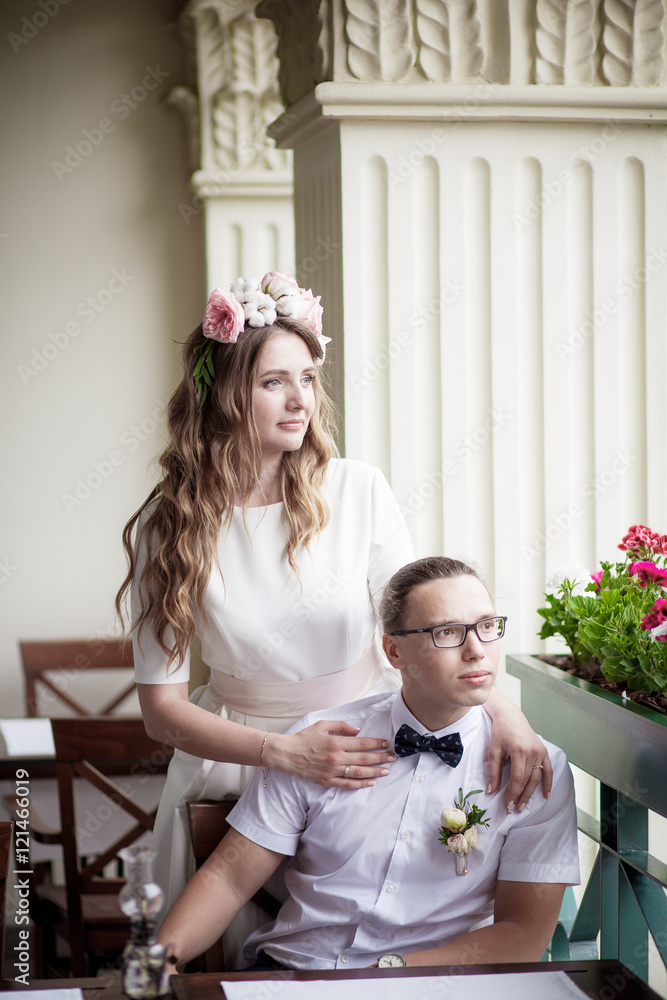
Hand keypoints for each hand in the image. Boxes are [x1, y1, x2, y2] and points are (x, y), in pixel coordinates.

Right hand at [268, 720, 395, 786]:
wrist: (287, 754)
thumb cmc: (304, 737)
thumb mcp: (322, 724)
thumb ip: (341, 726)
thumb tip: (358, 731)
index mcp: (336, 742)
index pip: (362, 743)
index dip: (376, 743)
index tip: (386, 743)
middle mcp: (336, 757)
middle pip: (364, 759)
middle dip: (381, 758)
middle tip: (393, 758)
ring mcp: (332, 771)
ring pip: (359, 773)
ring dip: (375, 772)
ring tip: (387, 771)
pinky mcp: (327, 781)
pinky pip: (347, 784)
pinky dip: (360, 784)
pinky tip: (371, 782)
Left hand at [487, 717, 552, 811]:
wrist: (510, 716)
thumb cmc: (500, 732)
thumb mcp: (493, 751)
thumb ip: (493, 771)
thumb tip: (491, 790)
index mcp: (519, 751)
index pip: (517, 779)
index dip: (513, 793)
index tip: (508, 805)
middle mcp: (533, 752)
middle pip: (528, 780)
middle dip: (521, 796)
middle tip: (514, 808)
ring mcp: (540, 751)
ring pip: (537, 777)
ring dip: (531, 793)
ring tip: (524, 805)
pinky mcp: (544, 751)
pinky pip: (548, 770)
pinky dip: (548, 783)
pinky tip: (546, 795)